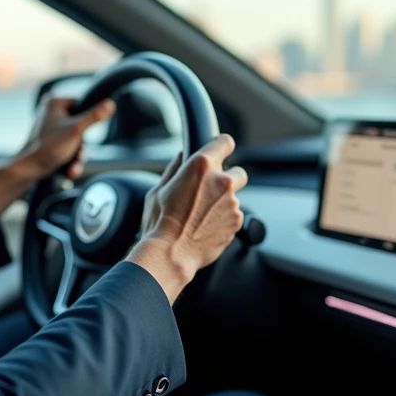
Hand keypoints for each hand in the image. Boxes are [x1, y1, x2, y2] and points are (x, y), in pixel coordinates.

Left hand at [18, 96, 116, 180]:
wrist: (29, 170)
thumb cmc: (47, 147)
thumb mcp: (76, 130)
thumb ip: (94, 116)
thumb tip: (110, 104)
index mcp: (53, 103)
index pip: (81, 104)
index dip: (86, 120)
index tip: (82, 132)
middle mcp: (50, 113)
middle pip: (80, 125)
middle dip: (81, 145)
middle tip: (77, 153)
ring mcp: (50, 129)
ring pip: (75, 140)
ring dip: (77, 155)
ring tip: (72, 165)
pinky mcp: (50, 143)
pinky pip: (66, 148)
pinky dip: (70, 159)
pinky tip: (69, 169)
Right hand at [128, 135, 247, 302]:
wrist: (172, 253)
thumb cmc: (160, 223)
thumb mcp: (157, 191)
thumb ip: (173, 169)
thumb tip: (181, 158)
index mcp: (201, 166)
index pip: (225, 142)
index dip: (221, 147)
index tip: (219, 153)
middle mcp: (221, 181)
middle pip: (237, 171)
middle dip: (226, 179)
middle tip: (208, 192)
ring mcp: (232, 202)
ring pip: (234, 197)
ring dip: (223, 202)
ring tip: (200, 215)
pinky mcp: (237, 221)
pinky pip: (234, 215)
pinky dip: (224, 219)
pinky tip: (205, 226)